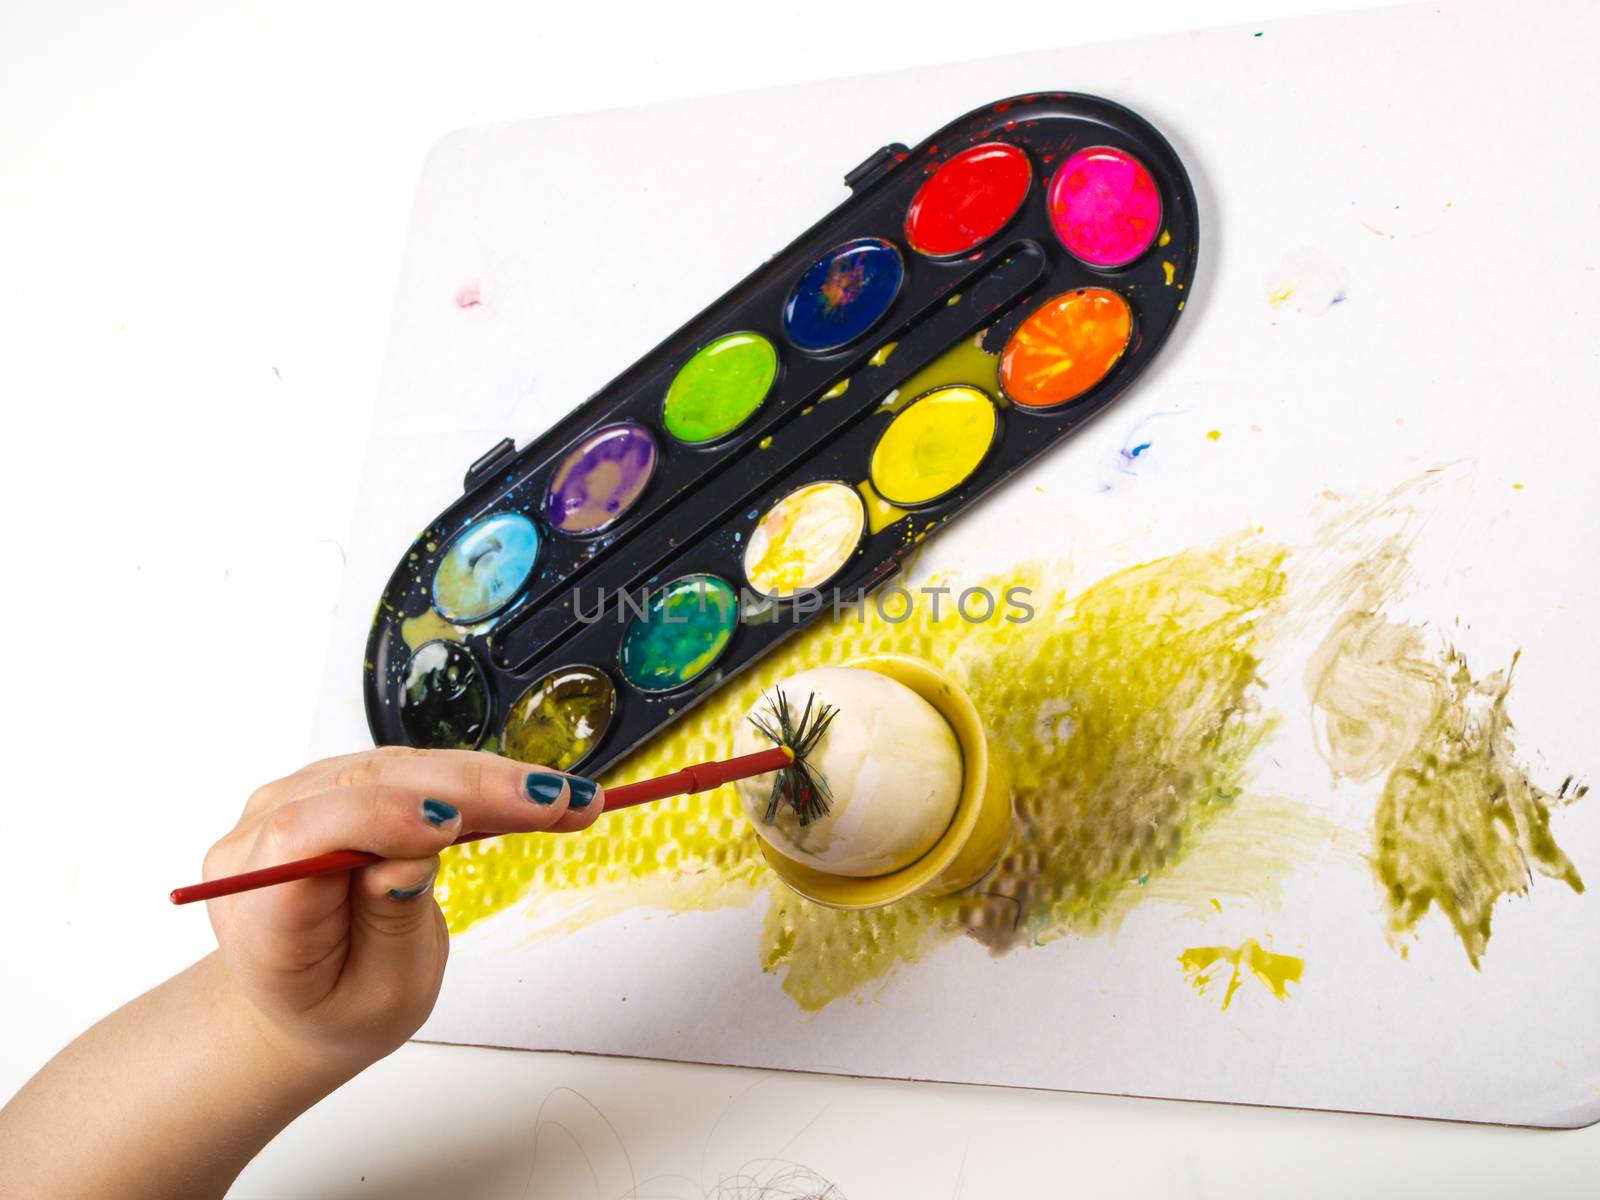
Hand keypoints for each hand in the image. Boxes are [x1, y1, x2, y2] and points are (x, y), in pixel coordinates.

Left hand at [202, 746, 603, 1080]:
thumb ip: (391, 924)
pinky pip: (412, 770)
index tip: (448, 827)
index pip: (303, 837)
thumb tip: (413, 854)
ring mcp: (297, 801)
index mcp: (256, 903)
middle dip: (468, 789)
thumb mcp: (378, 998)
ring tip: (566, 800)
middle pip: (364, 786)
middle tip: (557, 802)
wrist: (305, 996)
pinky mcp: (339, 787)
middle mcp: (262, 836)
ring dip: (487, 779)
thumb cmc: (338, 1006)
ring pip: (399, 768)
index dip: (377, 818)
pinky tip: (533, 792)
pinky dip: (476, 780)